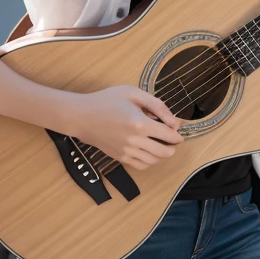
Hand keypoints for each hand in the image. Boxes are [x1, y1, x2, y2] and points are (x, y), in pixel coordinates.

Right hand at [59, 85, 183, 170]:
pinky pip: (141, 165)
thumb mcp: (133, 93)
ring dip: (162, 154)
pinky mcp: (119, 157)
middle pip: (164, 152)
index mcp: (140, 123)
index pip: (168, 135)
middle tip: (172, 138)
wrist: (82, 116)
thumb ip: (156, 105)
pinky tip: (148, 151)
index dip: (177, 134)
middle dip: (173, 146)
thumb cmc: (107, 100)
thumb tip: (173, 121)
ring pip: (154, 161)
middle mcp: (135, 141)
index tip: (177, 129)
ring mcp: (126, 152)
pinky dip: (150, 161)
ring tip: (161, 144)